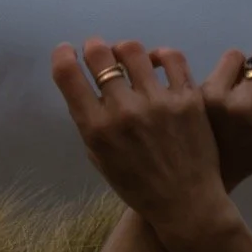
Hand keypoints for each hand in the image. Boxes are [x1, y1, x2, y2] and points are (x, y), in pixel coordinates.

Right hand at [50, 37, 237, 244]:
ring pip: (134, 51)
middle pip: (100, 55)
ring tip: (126, 56)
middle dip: (94, 47)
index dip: (62, 56)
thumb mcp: (101, 159)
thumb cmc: (138, 187)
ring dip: (124, 49)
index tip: (66, 52)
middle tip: (97, 50)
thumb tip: (87, 89)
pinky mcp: (189, 99)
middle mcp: (125, 111)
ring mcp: (159, 102)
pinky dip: (160, 55)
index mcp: (97, 129)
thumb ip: (91, 124)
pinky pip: (172, 59)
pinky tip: (156, 62)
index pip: (68, 76)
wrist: (186, 203)